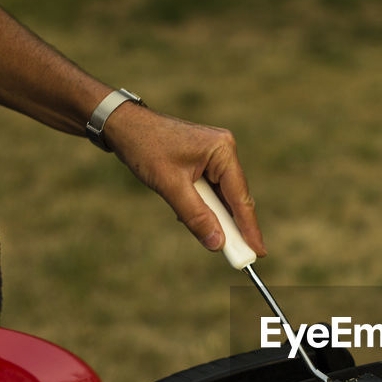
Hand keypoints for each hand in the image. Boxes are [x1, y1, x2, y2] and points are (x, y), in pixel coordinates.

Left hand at [101, 102, 265, 256]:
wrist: (123, 125)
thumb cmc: (145, 148)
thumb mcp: (170, 186)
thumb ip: (195, 216)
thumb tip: (217, 243)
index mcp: (223, 151)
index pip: (241, 198)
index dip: (250, 228)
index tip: (258, 253)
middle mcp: (224, 150)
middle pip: (235, 198)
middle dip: (233, 227)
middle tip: (239, 257)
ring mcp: (216, 154)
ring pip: (222, 196)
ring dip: (215, 217)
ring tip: (214, 240)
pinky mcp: (205, 159)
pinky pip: (211, 190)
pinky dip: (204, 206)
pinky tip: (192, 217)